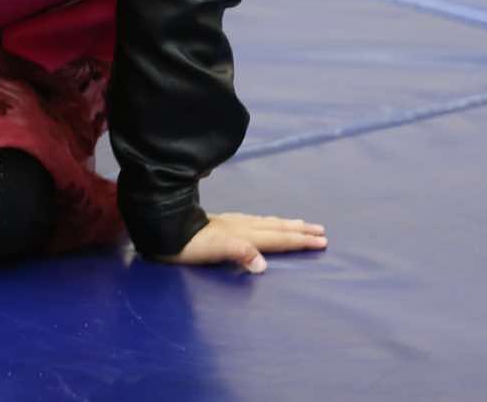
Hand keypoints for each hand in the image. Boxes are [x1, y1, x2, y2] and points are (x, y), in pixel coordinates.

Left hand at [155, 212, 326, 273]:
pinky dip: (269, 222)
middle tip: (321, 231)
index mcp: (243, 234)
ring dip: (287, 224)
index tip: (322, 240)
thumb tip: (263, 265)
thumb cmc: (187, 245)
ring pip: (267, 222)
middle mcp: (241, 226)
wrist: (164, 229)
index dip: (300, 240)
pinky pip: (255, 221)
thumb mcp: (212, 250)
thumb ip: (238, 253)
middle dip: (300, 230)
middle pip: (277, 228)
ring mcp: (232, 222)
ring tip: (302, 224)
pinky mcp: (223, 223)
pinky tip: (266, 222)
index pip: (278, 238)